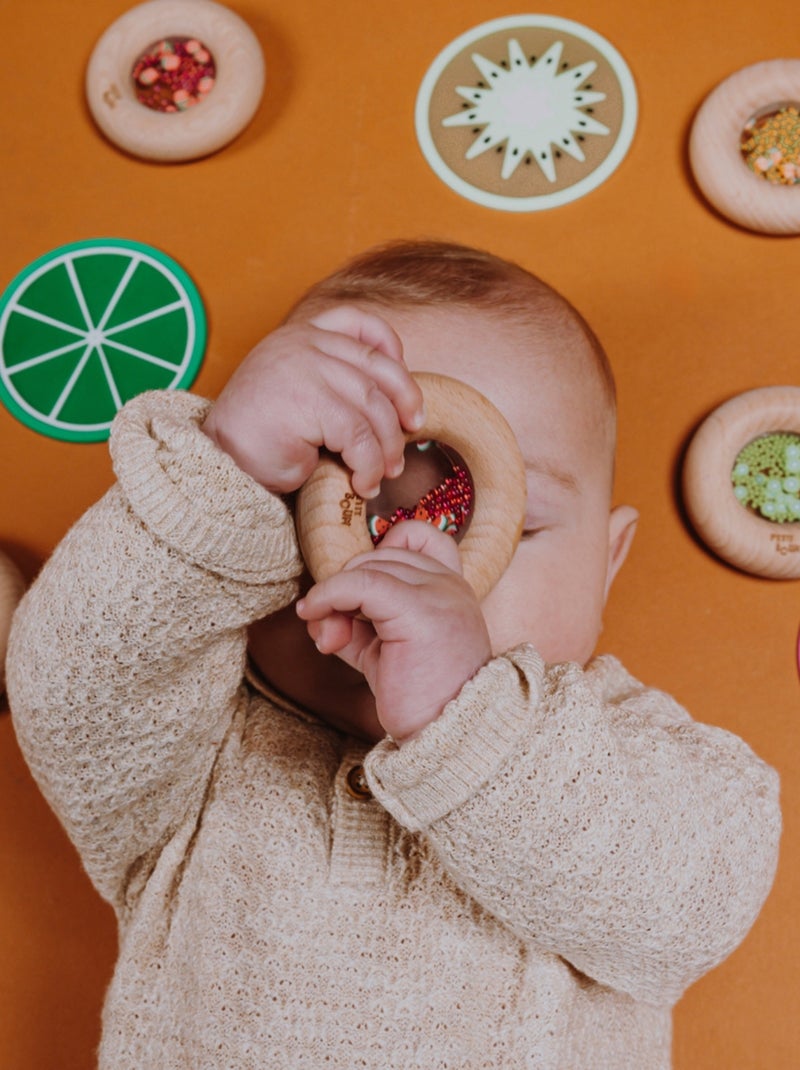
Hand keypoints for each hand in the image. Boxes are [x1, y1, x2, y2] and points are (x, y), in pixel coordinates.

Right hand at [202, 306, 424, 496]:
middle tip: (411, 434)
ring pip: (373, 406)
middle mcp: (304, 343)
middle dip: (404, 403)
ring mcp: (305, 368)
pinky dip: (369, 464)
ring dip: (386, 447)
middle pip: (379, 367)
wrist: (218, 463)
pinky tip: (362, 483)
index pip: (359, 323)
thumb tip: (398, 407)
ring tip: (382, 473)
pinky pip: (359, 435)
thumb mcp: (300, 395)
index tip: (403, 388)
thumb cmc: (260, 439)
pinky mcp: (309, 401)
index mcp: (301, 335)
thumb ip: (335, 383)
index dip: (392, 350)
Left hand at [296, 521, 491, 740]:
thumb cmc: (419, 700)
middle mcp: (450, 584)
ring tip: (328, 637)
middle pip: (379, 554)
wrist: (449, 739)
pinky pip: (358, 584)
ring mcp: (439, 594)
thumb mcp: (382, 651)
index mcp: (451, 588)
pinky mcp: (419, 610)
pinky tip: (316, 618)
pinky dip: (327, 596)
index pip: (415, 535)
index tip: (357, 593)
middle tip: (329, 629)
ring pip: (366, 567)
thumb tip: (313, 609)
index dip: (378, 551)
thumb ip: (354, 623)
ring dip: (332, 596)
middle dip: (345, 585)